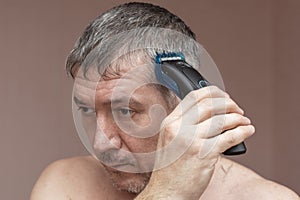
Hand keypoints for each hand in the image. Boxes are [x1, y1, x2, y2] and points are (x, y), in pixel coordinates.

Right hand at [136, 86, 254, 199]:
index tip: (225, 97)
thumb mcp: (170, 139)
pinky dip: (243, 131)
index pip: (194, 97)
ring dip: (238, 118)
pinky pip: (230, 136)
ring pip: (222, 119)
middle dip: (229, 104)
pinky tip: (248, 131)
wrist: (167, 192)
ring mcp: (190, 140)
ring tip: (244, 122)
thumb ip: (185, 124)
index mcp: (170, 122)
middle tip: (237, 110)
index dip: (214, 93)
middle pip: (210, 104)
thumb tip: (210, 113)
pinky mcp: (203, 154)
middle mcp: (178, 128)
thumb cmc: (170, 169)